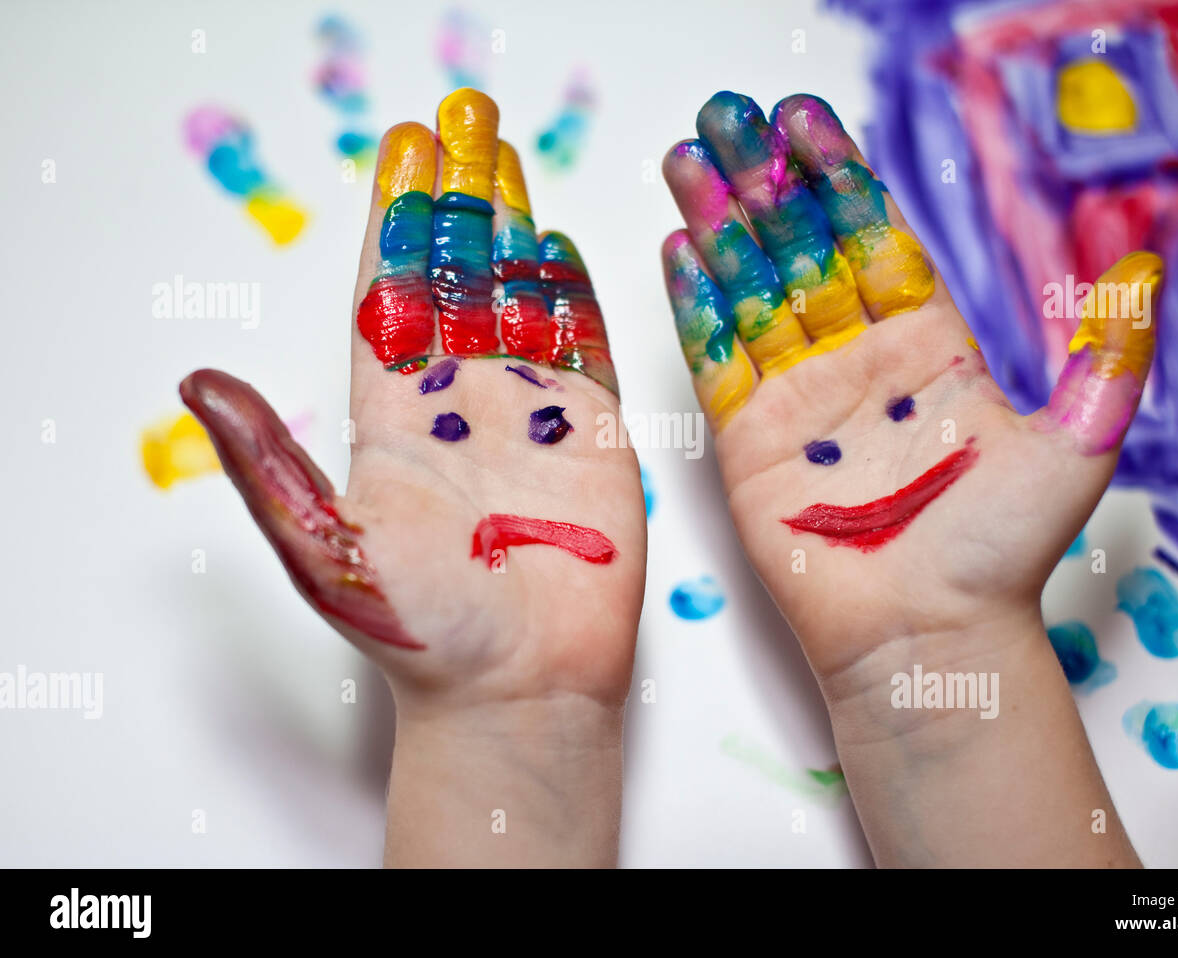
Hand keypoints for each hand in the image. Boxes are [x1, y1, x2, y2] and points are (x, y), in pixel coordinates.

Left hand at [183, 90, 643, 864]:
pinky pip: (583, 351)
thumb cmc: (424, 635)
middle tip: (461, 120)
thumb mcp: (326, 550)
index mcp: (392, 419)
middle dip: (459, 199)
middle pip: (458, 280)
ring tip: (506, 158)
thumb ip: (270, 463)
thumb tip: (197, 379)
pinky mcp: (590, 440)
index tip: (402, 150)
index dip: (397, 220)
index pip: (391, 296)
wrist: (518, 690)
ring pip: (519, 301)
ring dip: (512, 230)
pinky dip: (575, 297)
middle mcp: (457, 405)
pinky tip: (560, 245)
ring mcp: (527, 417)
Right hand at [661, 92, 1160, 688]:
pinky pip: (719, 361)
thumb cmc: (999, 552)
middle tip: (725, 117)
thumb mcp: (1075, 444)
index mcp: (928, 347)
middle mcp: (859, 362)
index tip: (804, 121)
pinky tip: (680, 249)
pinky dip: (698, 307)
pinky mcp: (752, 445)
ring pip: (752, 292)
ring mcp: (800, 401)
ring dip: (720, 225)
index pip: (874, 239)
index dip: (838, 178)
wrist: (929, 634)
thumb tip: (1142, 263)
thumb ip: (1104, 353)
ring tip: (688, 158)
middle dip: (763, 182)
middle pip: (801, 251)